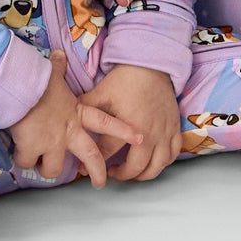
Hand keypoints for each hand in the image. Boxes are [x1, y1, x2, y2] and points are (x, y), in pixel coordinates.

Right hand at [9, 51, 141, 186]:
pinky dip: (23, 160)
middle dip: (98, 172)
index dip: (123, 131)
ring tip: (41, 164)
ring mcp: (52, 144)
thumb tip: (57, 55)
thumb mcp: (52, 74)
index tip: (139, 138)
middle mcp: (68, 132)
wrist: (20, 89)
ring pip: (55, 169)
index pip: (105, 123)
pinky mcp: (33, 150)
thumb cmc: (36, 81)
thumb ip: (57, 68)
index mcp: (76, 114)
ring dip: (48, 169)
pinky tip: (19, 153)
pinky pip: (27, 162)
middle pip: (90, 157)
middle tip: (99, 182)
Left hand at [86, 64, 182, 182]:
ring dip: (143, 174)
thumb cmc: (126, 79)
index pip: (107, 152)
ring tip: (131, 172)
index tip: (85, 169)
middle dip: (121, 175)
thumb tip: (66, 114)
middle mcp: (149, 135)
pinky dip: (164, 163)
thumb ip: (85, 106)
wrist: (151, 65)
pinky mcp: (174, 128)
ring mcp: (164, 134)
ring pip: (157, 167)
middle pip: (135, 168)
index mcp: (128, 127)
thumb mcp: (102, 92)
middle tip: (111, 172)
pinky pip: (173, 155)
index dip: (94, 163)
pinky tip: (153, 162)